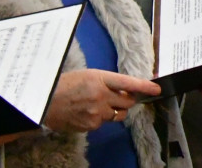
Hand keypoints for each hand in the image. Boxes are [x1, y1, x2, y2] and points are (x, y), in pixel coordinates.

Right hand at [43, 69, 160, 132]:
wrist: (43, 103)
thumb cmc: (64, 85)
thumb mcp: (87, 75)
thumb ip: (107, 82)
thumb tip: (125, 89)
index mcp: (99, 79)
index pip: (128, 83)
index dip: (145, 86)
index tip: (157, 88)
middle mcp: (101, 96)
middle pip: (128, 102)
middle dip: (128, 100)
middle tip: (119, 97)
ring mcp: (96, 112)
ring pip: (118, 114)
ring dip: (115, 110)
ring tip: (99, 104)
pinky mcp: (91, 125)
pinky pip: (104, 122)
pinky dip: (100, 118)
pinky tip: (87, 112)